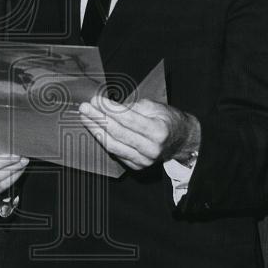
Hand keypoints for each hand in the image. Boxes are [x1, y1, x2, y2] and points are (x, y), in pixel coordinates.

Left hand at [79, 95, 200, 170]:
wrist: (181, 141)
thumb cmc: (167, 120)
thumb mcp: (155, 107)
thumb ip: (132, 107)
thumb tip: (107, 106)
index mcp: (158, 131)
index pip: (128, 119)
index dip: (109, 109)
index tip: (96, 100)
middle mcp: (151, 149)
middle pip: (118, 133)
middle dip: (98, 118)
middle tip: (85, 108)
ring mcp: (144, 161)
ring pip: (113, 145)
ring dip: (96, 130)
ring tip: (85, 118)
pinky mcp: (137, 166)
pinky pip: (115, 153)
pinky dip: (103, 140)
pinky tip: (95, 129)